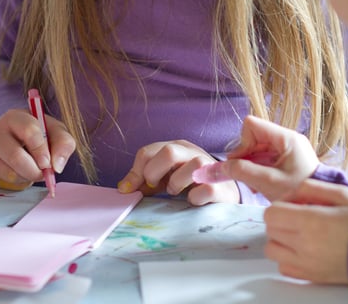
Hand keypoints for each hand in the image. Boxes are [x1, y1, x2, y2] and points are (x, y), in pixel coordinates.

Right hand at [0, 108, 75, 190]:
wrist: (19, 142)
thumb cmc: (40, 135)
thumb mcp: (56, 133)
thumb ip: (64, 143)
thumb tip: (57, 165)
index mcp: (15, 117)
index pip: (28, 131)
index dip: (41, 150)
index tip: (48, 163)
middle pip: (15, 156)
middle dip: (34, 170)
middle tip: (43, 173)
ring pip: (9, 172)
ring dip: (27, 177)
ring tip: (32, 170)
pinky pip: (4, 180)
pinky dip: (18, 181)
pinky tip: (21, 172)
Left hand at [118, 140, 239, 204]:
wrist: (223, 192)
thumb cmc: (189, 183)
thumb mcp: (165, 177)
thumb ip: (146, 180)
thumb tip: (124, 189)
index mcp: (175, 147)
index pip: (147, 152)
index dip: (135, 172)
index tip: (130, 190)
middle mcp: (192, 152)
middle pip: (169, 152)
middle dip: (154, 172)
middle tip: (155, 187)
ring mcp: (208, 167)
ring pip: (193, 165)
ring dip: (177, 183)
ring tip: (175, 192)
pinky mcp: (220, 186)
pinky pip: (206, 189)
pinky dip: (194, 198)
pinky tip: (192, 201)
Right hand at [224, 115, 320, 201]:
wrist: (319, 207)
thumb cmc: (297, 194)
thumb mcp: (267, 182)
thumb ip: (242, 171)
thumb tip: (220, 167)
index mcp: (286, 138)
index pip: (252, 125)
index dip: (241, 143)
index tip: (240, 164)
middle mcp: (288, 139)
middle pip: (254, 137)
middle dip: (245, 156)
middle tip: (245, 177)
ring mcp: (290, 149)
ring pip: (258, 148)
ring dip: (251, 165)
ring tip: (254, 184)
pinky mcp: (289, 159)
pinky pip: (266, 157)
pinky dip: (259, 169)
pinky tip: (261, 185)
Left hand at [264, 178, 347, 283]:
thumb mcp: (341, 192)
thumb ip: (311, 188)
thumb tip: (290, 194)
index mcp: (311, 221)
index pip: (271, 213)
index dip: (280, 206)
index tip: (293, 205)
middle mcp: (305, 244)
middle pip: (270, 230)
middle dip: (280, 220)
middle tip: (298, 217)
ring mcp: (307, 264)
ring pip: (273, 251)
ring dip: (280, 240)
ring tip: (299, 234)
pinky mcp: (312, 277)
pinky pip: (284, 268)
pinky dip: (287, 259)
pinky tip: (303, 250)